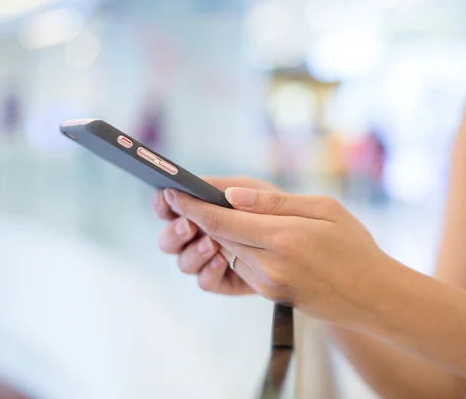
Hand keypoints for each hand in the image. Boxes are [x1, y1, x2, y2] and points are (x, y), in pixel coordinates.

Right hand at [152, 177, 280, 295]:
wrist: (303, 239)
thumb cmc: (274, 207)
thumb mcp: (253, 189)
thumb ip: (225, 186)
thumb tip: (199, 184)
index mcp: (198, 210)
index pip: (169, 207)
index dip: (163, 203)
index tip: (167, 196)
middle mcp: (197, 237)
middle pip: (168, 240)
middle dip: (174, 232)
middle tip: (190, 226)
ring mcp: (208, 260)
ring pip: (184, 264)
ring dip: (193, 253)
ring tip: (211, 244)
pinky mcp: (223, 280)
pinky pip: (206, 282)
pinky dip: (209, 272)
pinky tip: (220, 261)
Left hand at [164, 186, 390, 323]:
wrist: (374, 295)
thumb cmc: (354, 246)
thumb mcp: (325, 208)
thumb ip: (275, 202)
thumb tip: (231, 196)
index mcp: (282, 237)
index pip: (221, 220)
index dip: (191, 206)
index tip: (171, 193)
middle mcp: (269, 264)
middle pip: (218, 237)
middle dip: (200, 217)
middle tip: (187, 197)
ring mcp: (268, 284)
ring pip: (227, 252)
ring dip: (219, 234)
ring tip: (220, 214)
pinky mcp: (270, 295)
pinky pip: (243, 267)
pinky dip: (237, 249)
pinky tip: (248, 237)